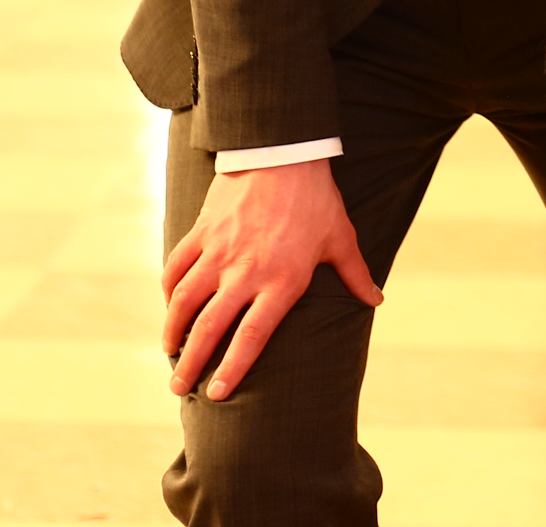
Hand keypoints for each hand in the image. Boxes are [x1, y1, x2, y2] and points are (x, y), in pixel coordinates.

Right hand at [160, 160, 381, 400]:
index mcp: (281, 281)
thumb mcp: (340, 237)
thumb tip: (376, 299)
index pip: (251, 337)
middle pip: (210, 329)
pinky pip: (177, 267)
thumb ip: (355, 274)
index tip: (217, 393)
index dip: (232, 369)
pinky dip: (169, 290)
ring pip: (185, 302)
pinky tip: (170, 305)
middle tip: (179, 387)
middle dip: (191, 363)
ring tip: (169, 353)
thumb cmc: (317, 198)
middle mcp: (246, 272)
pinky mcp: (203, 232)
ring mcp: (220, 252)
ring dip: (173, 331)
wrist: (284, 152)